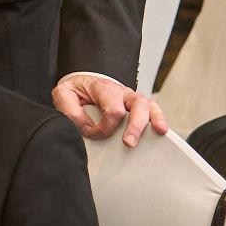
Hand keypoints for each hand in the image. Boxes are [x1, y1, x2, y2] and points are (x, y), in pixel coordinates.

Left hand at [52, 71, 168, 147]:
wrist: (82, 83)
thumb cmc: (76, 91)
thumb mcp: (64, 95)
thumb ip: (71, 111)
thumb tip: (87, 128)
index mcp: (103, 88)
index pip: (112, 109)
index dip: (104, 126)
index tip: (93, 133)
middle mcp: (121, 92)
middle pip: (137, 105)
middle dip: (134, 126)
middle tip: (128, 142)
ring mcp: (131, 98)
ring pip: (149, 106)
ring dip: (152, 122)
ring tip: (157, 134)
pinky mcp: (137, 106)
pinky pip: (154, 110)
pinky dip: (159, 120)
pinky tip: (161, 131)